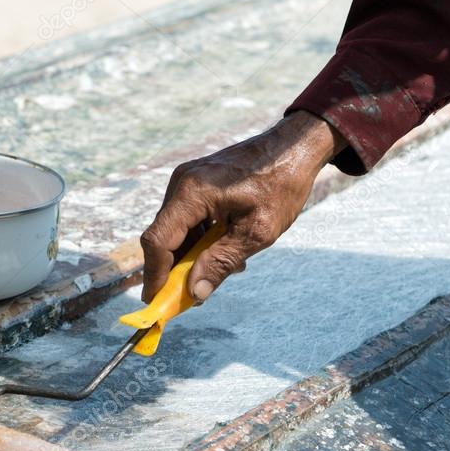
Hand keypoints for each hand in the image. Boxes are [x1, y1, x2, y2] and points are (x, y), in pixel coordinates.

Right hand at [141, 110, 345, 302]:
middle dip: (173, 270)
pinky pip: (187, 218)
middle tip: (189, 296)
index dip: (155, 275)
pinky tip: (223, 250)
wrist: (294, 148)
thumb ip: (221, 262)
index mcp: (192, 192)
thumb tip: (195, 292)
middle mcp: (182, 183)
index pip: (158, 241)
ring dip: (189, 256)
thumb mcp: (257, 232)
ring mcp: (188, 180)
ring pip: (175, 229)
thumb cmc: (281, 185)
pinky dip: (198, 240)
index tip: (157, 303)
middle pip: (162, 236)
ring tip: (218, 272)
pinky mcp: (197, 182)